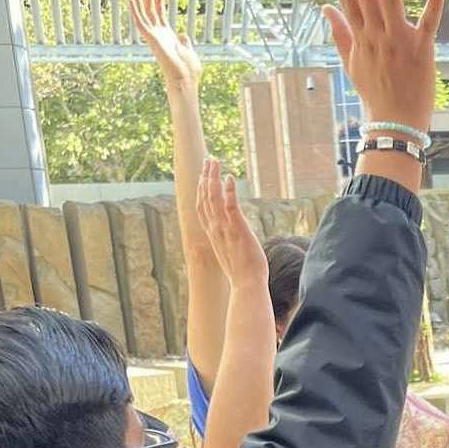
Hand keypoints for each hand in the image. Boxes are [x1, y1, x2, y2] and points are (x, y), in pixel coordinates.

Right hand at [129, 0, 201, 90]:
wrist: (185, 79)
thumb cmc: (188, 69)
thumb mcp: (189, 51)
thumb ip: (185, 42)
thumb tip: (184, 36)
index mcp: (167, 36)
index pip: (160, 15)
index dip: (159, 2)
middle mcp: (158, 34)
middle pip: (150, 9)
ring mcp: (153, 36)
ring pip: (143, 12)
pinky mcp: (150, 39)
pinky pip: (140, 22)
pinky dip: (135, 11)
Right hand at [197, 159, 267, 288]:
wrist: (247, 286)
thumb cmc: (242, 273)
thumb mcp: (230, 253)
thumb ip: (228, 241)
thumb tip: (233, 238)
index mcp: (213, 234)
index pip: (202, 208)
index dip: (201, 190)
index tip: (203, 176)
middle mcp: (215, 229)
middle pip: (205, 198)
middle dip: (205, 178)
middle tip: (208, 161)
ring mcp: (225, 229)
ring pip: (213, 198)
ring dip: (213, 178)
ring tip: (214, 162)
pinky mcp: (238, 230)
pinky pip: (231, 207)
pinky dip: (228, 191)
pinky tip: (229, 178)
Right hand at [324, 0, 444, 134]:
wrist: (394, 124)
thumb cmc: (375, 94)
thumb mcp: (352, 63)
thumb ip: (340, 33)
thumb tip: (325, 8)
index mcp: (361, 37)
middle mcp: (377, 35)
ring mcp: (398, 42)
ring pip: (392, 0)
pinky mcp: (421, 51)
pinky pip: (428, 23)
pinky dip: (433, 4)